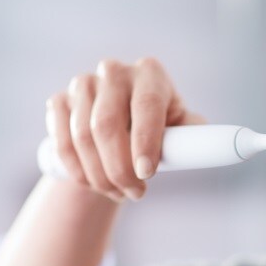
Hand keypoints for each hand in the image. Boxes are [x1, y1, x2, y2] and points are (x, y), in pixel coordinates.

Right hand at [45, 58, 204, 201]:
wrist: (120, 129)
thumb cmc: (158, 129)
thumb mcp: (179, 128)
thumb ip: (192, 134)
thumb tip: (206, 144)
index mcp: (150, 74)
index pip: (145, 106)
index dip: (145, 142)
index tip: (147, 174)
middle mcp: (114, 72)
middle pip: (106, 125)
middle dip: (120, 169)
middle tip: (135, 194)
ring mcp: (82, 84)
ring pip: (82, 138)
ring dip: (99, 175)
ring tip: (119, 193)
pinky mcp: (59, 100)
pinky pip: (61, 143)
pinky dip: (77, 171)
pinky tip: (93, 184)